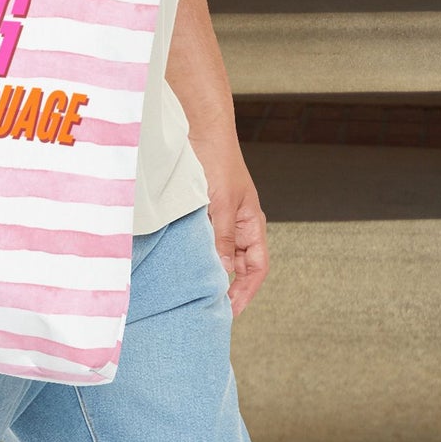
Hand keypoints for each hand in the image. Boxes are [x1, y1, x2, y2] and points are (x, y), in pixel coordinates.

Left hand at [199, 136, 268, 315]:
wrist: (201, 130)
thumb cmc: (218, 161)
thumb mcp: (222, 204)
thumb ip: (223, 238)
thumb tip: (222, 273)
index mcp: (252, 223)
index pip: (256, 268)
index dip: (246, 291)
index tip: (230, 311)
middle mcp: (238, 224)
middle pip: (238, 266)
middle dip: (227, 287)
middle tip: (208, 307)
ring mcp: (220, 218)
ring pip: (218, 254)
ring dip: (210, 271)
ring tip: (194, 291)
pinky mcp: (202, 211)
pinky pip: (202, 239)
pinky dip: (196, 253)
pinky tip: (184, 263)